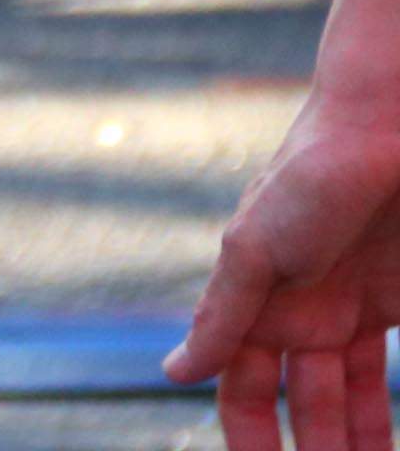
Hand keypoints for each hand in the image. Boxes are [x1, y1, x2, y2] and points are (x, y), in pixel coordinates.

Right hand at [169, 93, 399, 449]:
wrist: (386, 132)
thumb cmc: (307, 174)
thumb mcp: (255, 247)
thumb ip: (221, 314)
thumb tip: (172, 373)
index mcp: (256, 305)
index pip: (243, 392)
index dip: (250, 439)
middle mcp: (298, 317)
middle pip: (302, 408)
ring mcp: (348, 315)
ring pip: (349, 404)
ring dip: (356, 444)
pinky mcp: (393, 307)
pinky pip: (386, 379)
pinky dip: (388, 414)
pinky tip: (390, 443)